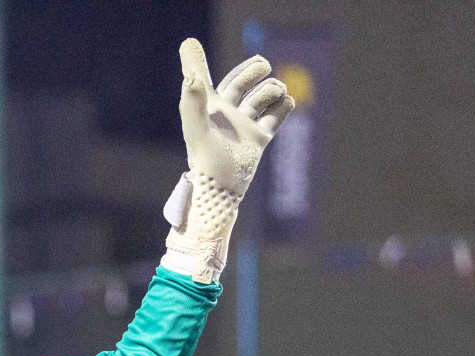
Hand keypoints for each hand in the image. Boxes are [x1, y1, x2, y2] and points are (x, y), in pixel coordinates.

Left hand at [179, 39, 293, 201]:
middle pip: (242, 80)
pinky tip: (285, 104)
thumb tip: (190, 76)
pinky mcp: (259, 138)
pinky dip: (285, 105)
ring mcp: (244, 125)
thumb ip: (192, 101)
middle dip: (255, 68)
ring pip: (263, 95)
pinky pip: (277, 114)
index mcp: (207, 108)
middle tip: (263, 65)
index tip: (190, 46)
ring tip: (275, 95)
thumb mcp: (197, 129)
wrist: (223, 189)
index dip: (195, 61)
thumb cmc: (205, 161)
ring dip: (272, 89)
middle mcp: (225, 114)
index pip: (200, 78)